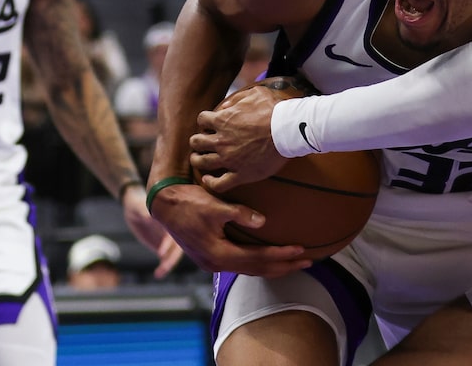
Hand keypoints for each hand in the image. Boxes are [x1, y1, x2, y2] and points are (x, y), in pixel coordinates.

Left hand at [120, 185, 185, 278]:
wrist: (134, 206)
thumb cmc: (137, 203)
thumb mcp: (139, 207)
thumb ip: (145, 212)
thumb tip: (151, 217)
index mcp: (170, 219)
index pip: (173, 233)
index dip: (168, 244)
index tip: (160, 253)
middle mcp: (172, 230)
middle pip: (177, 246)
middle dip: (172, 258)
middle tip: (164, 267)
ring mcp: (168, 239)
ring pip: (173, 254)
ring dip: (168, 265)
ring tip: (159, 275)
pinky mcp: (162, 245)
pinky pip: (166, 257)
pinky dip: (163, 266)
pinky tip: (158, 274)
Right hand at [147, 181, 310, 275]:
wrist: (164, 205)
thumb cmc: (189, 202)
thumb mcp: (214, 205)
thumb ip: (239, 213)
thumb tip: (263, 221)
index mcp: (218, 254)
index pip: (258, 259)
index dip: (281, 255)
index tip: (301, 250)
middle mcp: (216, 263)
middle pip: (257, 270)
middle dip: (284, 267)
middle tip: (308, 261)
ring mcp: (212, 262)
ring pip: (249, 269)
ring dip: (273, 267)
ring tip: (294, 263)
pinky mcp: (210, 256)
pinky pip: (241, 264)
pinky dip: (258, 263)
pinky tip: (268, 258)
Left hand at [190, 86, 287, 191]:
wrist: (287, 130)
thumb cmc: (274, 110)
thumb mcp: (255, 94)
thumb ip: (237, 98)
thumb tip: (225, 106)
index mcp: (223, 121)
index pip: (202, 120)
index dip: (204, 121)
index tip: (210, 124)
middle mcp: (222, 140)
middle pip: (196, 142)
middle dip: (197, 141)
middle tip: (202, 142)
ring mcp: (229, 159)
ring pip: (202, 162)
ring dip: (197, 160)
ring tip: (199, 159)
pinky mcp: (240, 174)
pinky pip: (219, 184)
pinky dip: (210, 182)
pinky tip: (208, 179)